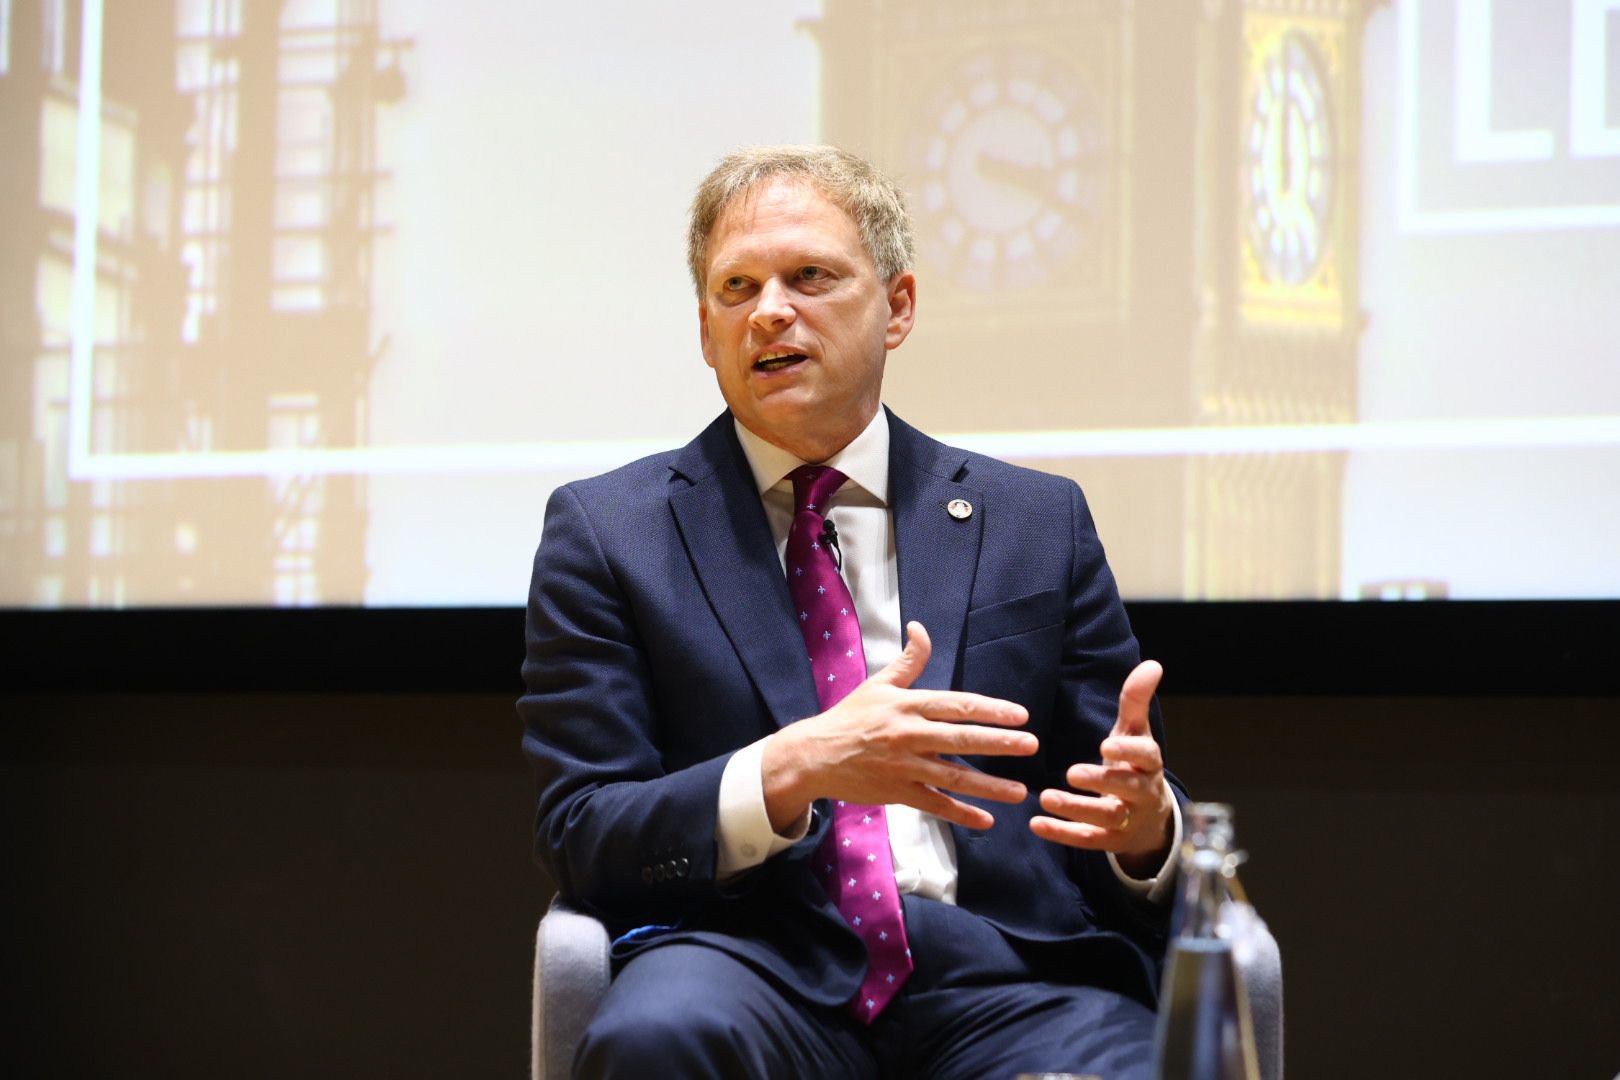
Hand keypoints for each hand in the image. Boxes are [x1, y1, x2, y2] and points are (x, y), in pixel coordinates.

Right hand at [760, 621, 1036, 831]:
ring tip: (1019, 791)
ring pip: (952, 777)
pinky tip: (987, 821)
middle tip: (1031, 745)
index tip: (1020, 715)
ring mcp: (904, 767)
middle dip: (998, 743)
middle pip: (960, 739)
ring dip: (988, 786)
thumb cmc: (851, 717)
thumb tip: (921, 628)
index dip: (990, 710)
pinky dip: (961, 814)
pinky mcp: (897, 793)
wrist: (814, 755)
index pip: (956, 705)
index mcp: (907, 706)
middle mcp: (908, 735)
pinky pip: (934, 805)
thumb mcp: (879, 684)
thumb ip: (909, 661)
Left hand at [1030, 659, 1174, 876]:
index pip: (1147, 755)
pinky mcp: (1110, 840)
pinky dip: (1062, 833)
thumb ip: (1136, 700)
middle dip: (1101, 781)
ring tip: (1046, 798)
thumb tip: (1152, 664)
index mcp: (1149, 763)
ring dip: (1076, 808)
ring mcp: (1127, 819)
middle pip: (1127, 788)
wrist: (1149, 819)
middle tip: (1072, 773)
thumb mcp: (1136, 732)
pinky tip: (1036, 824)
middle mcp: (1142, 792)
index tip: (1106, 743)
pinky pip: (1087, 839)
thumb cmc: (1135, 764)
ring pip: (1105, 816)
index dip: (1129, 750)